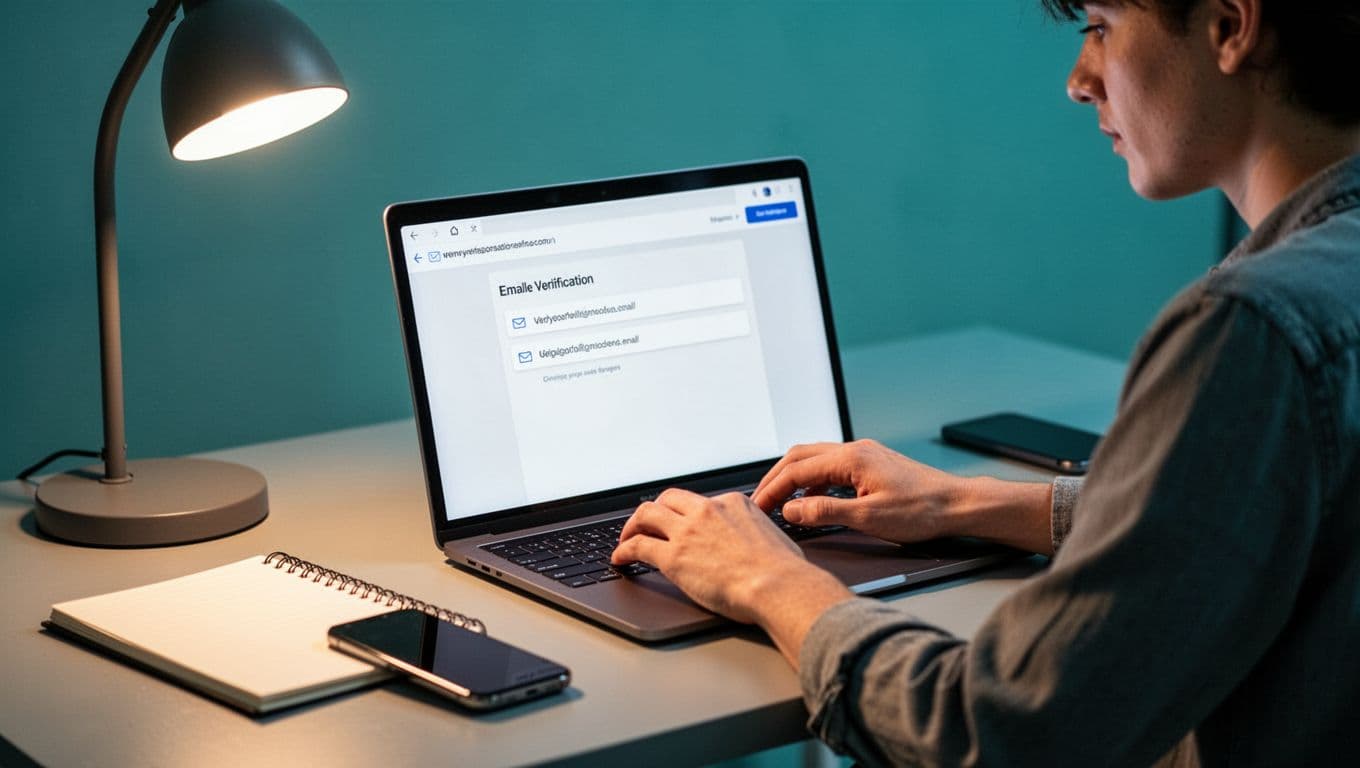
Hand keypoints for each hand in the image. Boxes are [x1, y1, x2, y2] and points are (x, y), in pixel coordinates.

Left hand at [611, 489, 849, 629]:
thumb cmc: (784, 570)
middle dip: (654, 511)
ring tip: (625, 538)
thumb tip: (760, 544)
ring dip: (632, 526)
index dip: (685, 514)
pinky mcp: (673, 556)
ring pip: (646, 515)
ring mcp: (688, 531)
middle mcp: (707, 511)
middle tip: (645, 524)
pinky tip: (619, 558)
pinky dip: (623, 550)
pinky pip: (638, 546)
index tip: (680, 523)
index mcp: (732, 503)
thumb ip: (757, 533)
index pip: (699, 502)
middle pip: (668, 500)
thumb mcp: (773, 536)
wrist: (778, 585)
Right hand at [754, 440, 1056, 554]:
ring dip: (793, 478)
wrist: (957, 505)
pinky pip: (830, 466)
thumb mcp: (868, 518)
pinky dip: (812, 481)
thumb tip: (791, 511)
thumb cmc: (921, 511)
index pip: (796, 471)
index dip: (772, 490)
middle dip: (776, 478)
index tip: (757, 508)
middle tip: (761, 502)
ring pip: (814, 459)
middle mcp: (854, 450)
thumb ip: (825, 513)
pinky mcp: (871, 464)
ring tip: (780, 502)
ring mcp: (863, 454)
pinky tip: (812, 500)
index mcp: (850, 458)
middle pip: (799, 457)